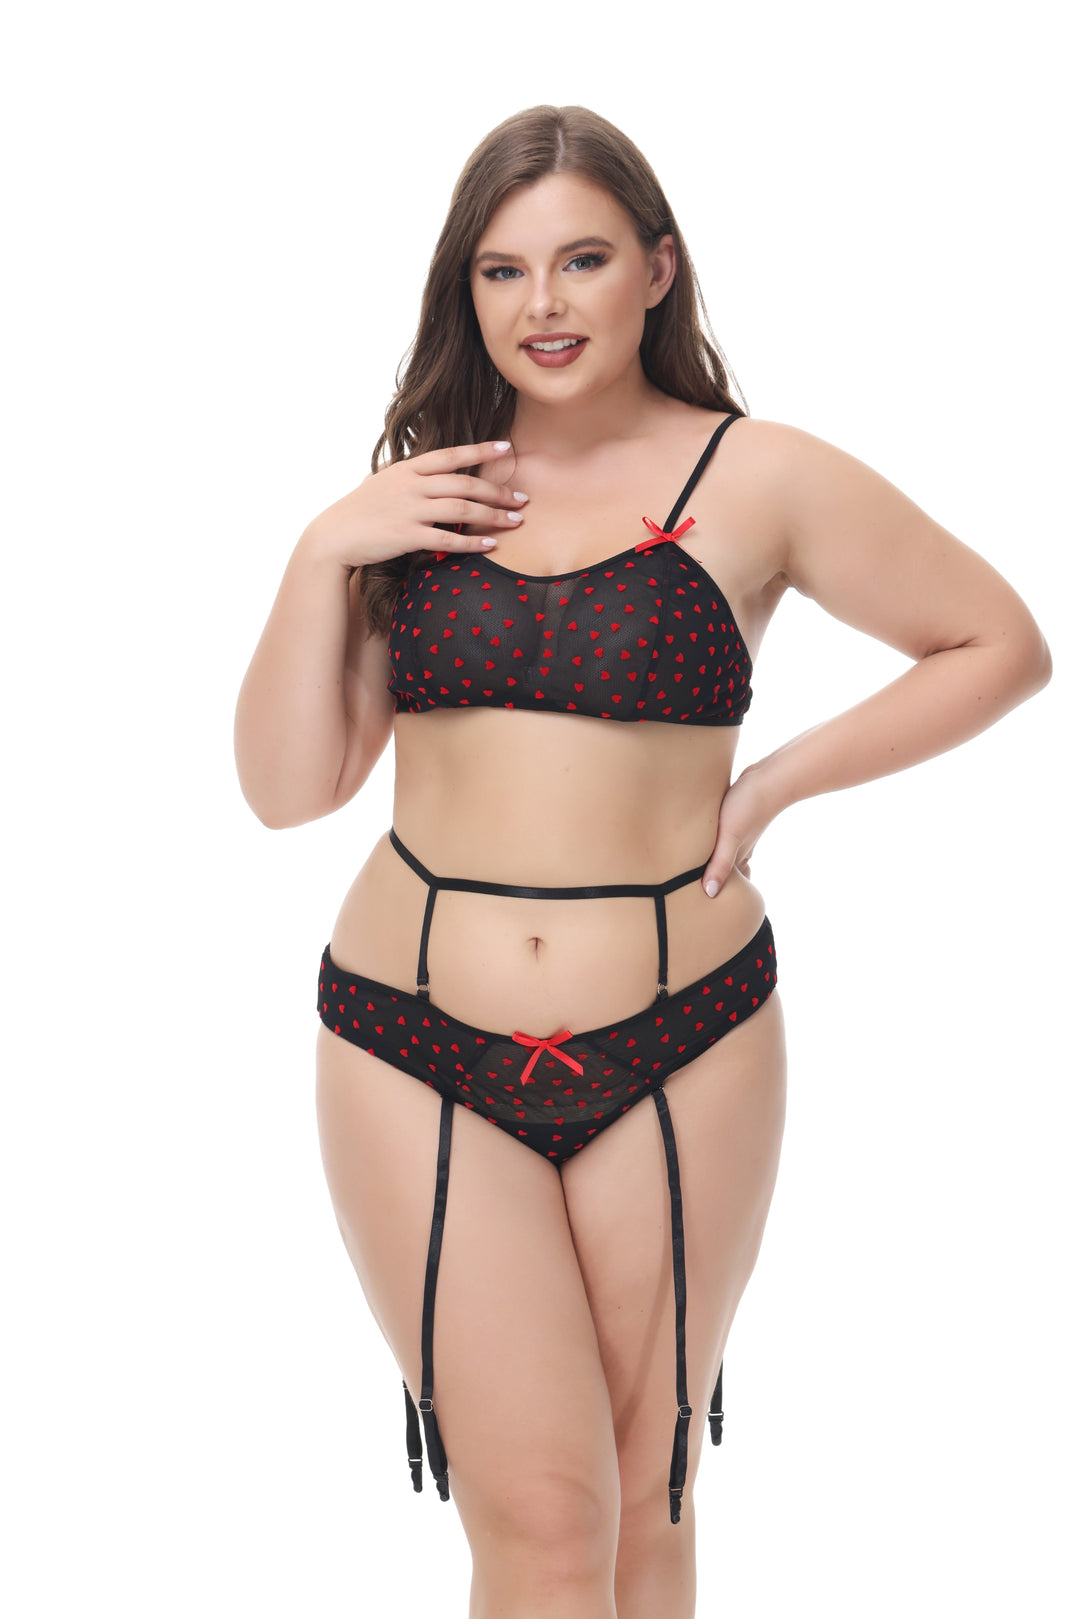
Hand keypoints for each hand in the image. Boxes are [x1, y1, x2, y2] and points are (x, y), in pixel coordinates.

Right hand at [301, 440, 526, 569]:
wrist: (334, 536)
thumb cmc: (360, 510)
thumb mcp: (384, 482)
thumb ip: (412, 477)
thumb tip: (437, 476)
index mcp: (407, 468)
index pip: (451, 455)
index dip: (481, 450)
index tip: (507, 449)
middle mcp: (412, 485)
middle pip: (465, 484)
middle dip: (498, 491)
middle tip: (522, 499)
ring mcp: (410, 510)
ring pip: (462, 510)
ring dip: (493, 515)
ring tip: (515, 521)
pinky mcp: (407, 537)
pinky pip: (447, 540)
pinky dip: (472, 542)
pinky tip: (490, 544)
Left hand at [701, 764, 784, 896]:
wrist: (771, 777)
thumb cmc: (749, 807)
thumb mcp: (730, 837)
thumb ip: (720, 864)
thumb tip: (710, 894)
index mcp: (738, 858)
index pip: (726, 885)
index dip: (713, 894)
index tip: (697, 905)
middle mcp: (739, 849)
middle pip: (724, 872)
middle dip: (713, 881)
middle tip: (691, 891)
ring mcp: (738, 834)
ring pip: (723, 854)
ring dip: (711, 861)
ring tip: (693, 868)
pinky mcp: (735, 818)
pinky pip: (722, 837)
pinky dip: (714, 843)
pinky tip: (705, 836)